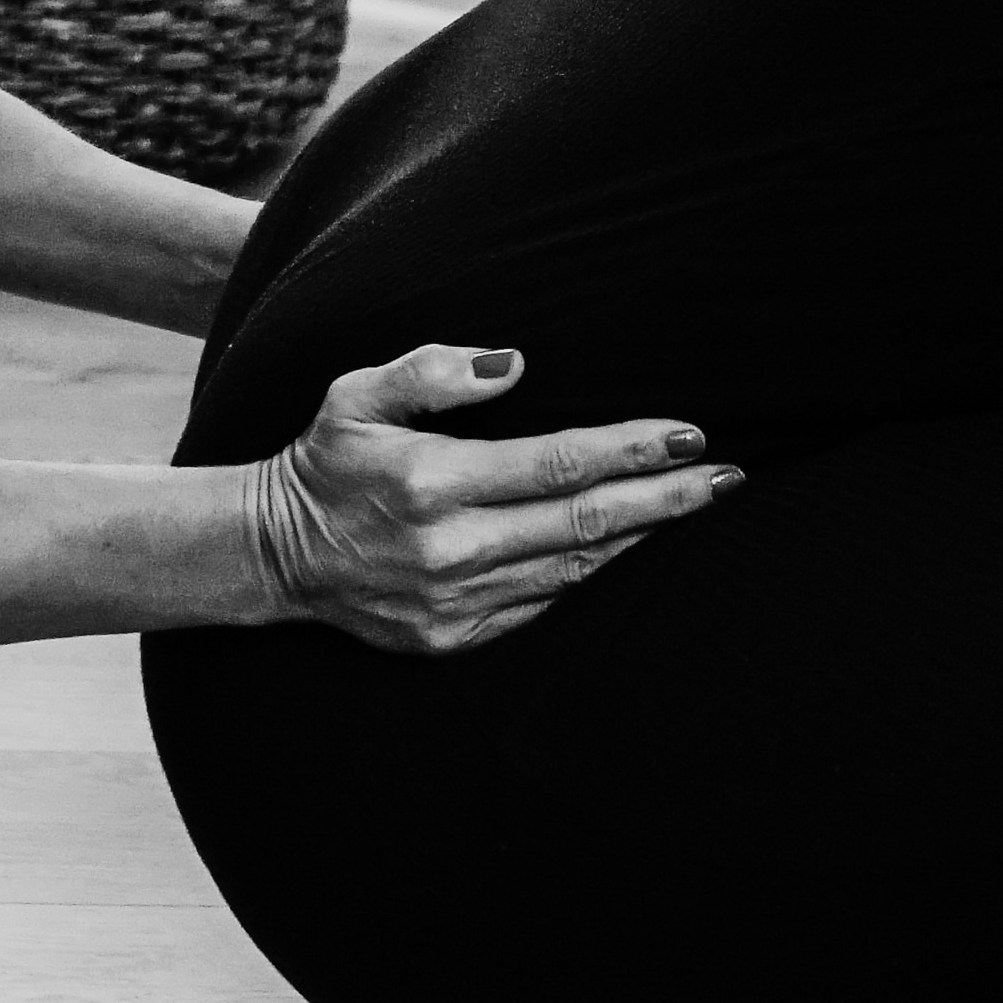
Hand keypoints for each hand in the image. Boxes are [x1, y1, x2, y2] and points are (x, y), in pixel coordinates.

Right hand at [247, 346, 733, 654]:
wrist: (273, 555)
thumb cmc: (326, 460)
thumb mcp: (357, 393)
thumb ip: (435, 370)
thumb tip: (515, 364)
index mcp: (432, 482)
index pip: (561, 463)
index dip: (633, 450)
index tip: (692, 434)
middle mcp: (450, 550)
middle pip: (586, 522)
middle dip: (666, 500)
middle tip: (729, 479)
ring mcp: (454, 603)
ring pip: (574, 570)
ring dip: (640, 539)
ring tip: (694, 509)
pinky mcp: (453, 638)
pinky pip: (543, 605)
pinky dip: (590, 575)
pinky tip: (626, 550)